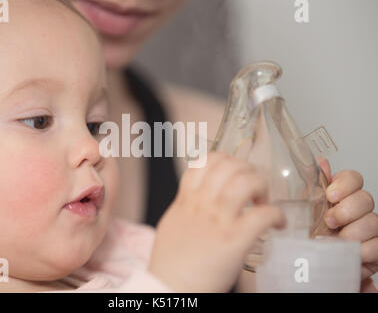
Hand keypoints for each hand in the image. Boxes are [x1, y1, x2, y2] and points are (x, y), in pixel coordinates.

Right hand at [148, 152, 285, 292]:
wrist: (170, 287)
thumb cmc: (170, 262)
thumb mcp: (172, 223)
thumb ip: (185, 206)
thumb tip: (195, 197)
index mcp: (187, 201)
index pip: (205, 161)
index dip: (226, 160)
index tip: (235, 173)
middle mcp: (202, 205)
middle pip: (229, 166)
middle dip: (248, 170)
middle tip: (254, 188)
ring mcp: (218, 221)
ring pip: (245, 182)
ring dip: (261, 186)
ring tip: (264, 200)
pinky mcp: (233, 240)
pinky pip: (262, 215)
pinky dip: (276, 214)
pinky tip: (278, 223)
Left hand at [317, 156, 377, 291]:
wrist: (310, 266)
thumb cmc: (307, 235)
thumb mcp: (303, 209)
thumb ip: (313, 185)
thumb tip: (320, 160)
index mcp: (338, 196)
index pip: (353, 178)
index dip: (345, 184)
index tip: (330, 195)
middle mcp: (355, 209)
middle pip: (365, 198)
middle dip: (347, 210)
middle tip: (329, 222)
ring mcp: (367, 228)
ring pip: (373, 221)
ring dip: (353, 232)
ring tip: (336, 241)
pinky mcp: (374, 249)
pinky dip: (363, 250)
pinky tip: (350, 253)